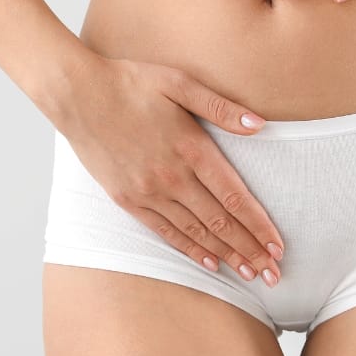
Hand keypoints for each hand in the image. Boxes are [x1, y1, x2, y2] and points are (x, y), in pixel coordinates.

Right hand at [57, 56, 284, 286]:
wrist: (77, 94)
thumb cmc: (130, 82)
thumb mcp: (179, 81)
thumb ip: (221, 106)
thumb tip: (259, 124)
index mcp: (191, 148)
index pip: (234, 197)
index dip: (259, 225)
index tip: (278, 246)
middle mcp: (172, 177)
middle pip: (220, 222)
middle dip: (250, 250)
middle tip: (273, 274)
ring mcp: (148, 191)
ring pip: (196, 232)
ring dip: (226, 255)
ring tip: (249, 274)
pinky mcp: (127, 199)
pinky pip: (165, 231)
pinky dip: (190, 249)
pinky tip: (209, 262)